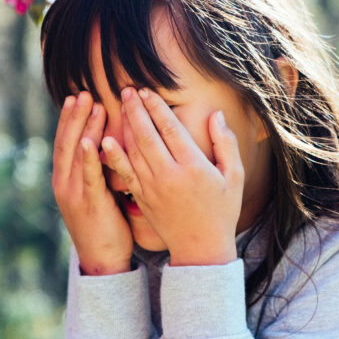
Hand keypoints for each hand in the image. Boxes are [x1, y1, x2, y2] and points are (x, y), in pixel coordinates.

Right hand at [52, 91, 132, 274]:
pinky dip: (86, 156)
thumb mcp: (99, 194)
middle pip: (67, 142)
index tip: (77, 96)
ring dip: (82, 126)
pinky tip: (89, 139)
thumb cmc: (106, 226)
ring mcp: (74, 194)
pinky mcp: (88, 204)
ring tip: (90, 104)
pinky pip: (87, 176)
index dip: (70, 119)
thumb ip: (100, 172)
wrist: (103, 261)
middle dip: (74, 116)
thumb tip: (111, 147)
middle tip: (83, 92)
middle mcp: (64, 184)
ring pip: (75, 154)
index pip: (66, 143)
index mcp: (66, 181)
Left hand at [102, 87, 242, 265]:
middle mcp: (170, 175)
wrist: (201, 248)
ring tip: (119, 105)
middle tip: (127, 90)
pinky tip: (104, 140)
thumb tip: (215, 114)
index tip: (147, 91)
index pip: (171, 129)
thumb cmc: (222, 210)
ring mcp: (153, 188)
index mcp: (194, 167)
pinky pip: (125, 172)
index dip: (157, 107)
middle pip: (148, 135)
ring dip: (125, 126)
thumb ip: (226, 143)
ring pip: (133, 150)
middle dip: (136, 110)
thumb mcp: (234, 176)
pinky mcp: (142, 198)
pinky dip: (114, 156)